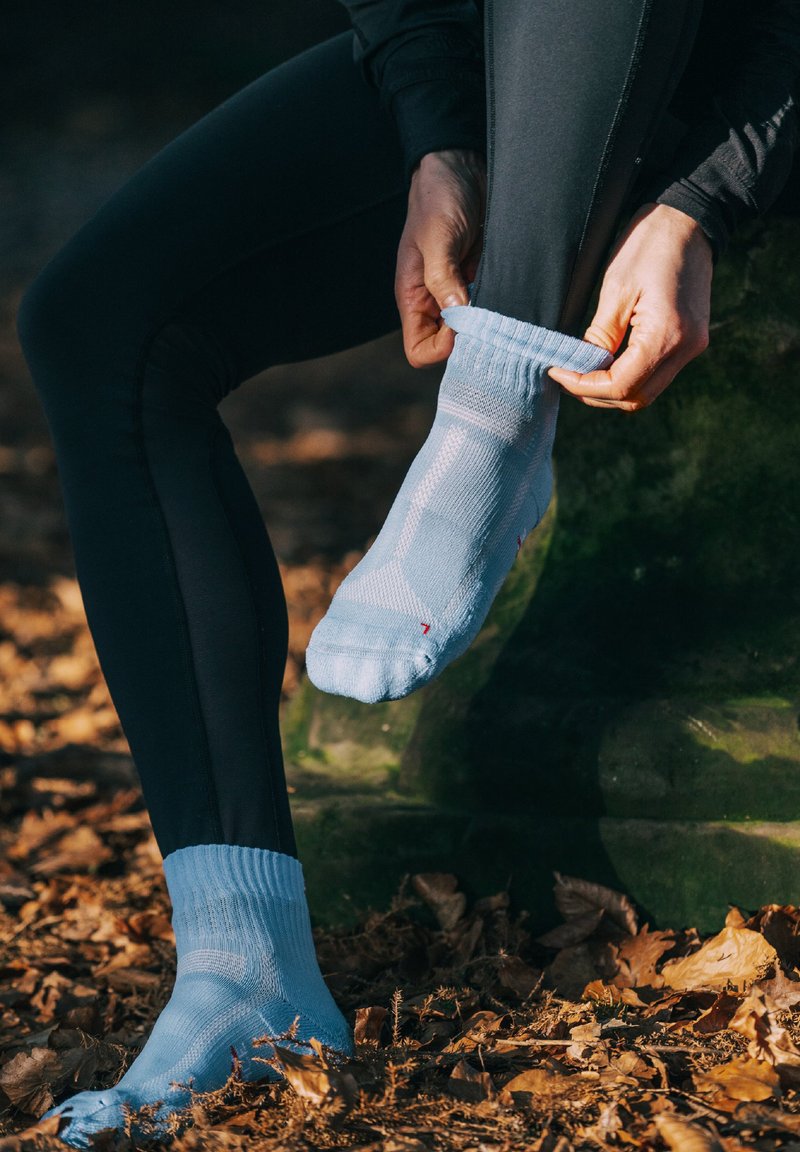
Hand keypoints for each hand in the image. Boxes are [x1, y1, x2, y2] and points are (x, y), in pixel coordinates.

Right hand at [395, 148, 486, 367]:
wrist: (461, 167)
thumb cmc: (439, 198)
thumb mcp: (438, 236)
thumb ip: (443, 277)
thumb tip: (458, 316)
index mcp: (414, 298)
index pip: (419, 350)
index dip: (441, 349)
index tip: (463, 327)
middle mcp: (435, 302)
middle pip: (449, 348)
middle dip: (470, 341)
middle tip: (492, 320)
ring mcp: (460, 294)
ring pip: (475, 331)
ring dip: (490, 325)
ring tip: (504, 304)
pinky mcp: (481, 281)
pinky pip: (492, 308)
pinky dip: (502, 308)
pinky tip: (512, 292)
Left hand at [548, 202, 712, 410]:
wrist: (691, 221)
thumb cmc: (650, 245)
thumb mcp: (616, 288)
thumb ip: (600, 335)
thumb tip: (581, 366)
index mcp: (666, 335)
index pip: (620, 385)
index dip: (583, 386)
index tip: (557, 372)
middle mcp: (685, 349)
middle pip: (636, 398)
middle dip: (597, 394)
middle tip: (566, 377)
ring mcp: (692, 347)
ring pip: (647, 391)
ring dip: (613, 389)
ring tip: (582, 371)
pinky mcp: (691, 341)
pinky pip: (657, 374)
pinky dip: (629, 376)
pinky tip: (606, 362)